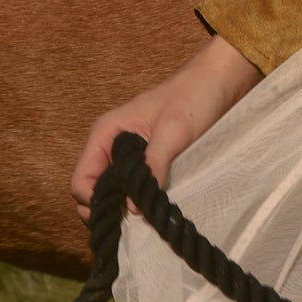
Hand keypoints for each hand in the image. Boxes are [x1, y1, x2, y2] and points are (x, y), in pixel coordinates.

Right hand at [70, 34, 261, 226]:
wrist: (221, 79)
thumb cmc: (194, 97)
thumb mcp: (173, 132)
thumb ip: (150, 167)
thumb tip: (132, 209)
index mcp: (106, 133)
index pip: (80, 181)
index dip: (93, 202)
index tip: (120, 215)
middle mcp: (110, 145)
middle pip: (92, 191)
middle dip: (106, 209)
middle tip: (134, 221)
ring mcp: (127, 154)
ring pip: (112, 191)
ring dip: (123, 206)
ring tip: (146, 214)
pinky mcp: (146, 160)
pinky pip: (131, 186)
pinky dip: (138, 199)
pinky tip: (154, 205)